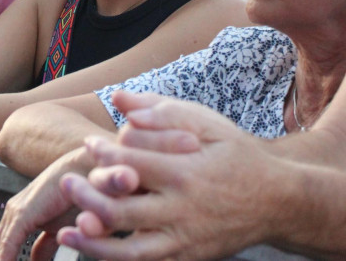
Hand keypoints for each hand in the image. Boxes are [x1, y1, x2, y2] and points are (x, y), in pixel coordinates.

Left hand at [0, 147, 95, 260]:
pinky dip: (6, 260)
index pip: (2, 247)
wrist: (86, 172)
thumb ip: (45, 247)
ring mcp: (15, 211)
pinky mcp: (22, 213)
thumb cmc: (77, 198)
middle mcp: (13, 212)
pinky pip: (8, 244)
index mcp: (20, 216)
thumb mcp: (59, 230)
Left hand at [52, 92, 280, 260]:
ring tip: (66, 232)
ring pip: (130, 251)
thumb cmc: (237, 155)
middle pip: (123, 210)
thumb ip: (162, 110)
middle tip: (67, 181)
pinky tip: (93, 253)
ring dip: (93, 244)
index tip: (89, 144)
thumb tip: (119, 99)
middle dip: (88, 197)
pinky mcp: (188, 258)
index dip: (104, 154)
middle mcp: (183, 210)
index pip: (133, 163)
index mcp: (186, 172)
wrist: (279, 202)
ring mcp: (185, 240)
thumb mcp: (208, 123)